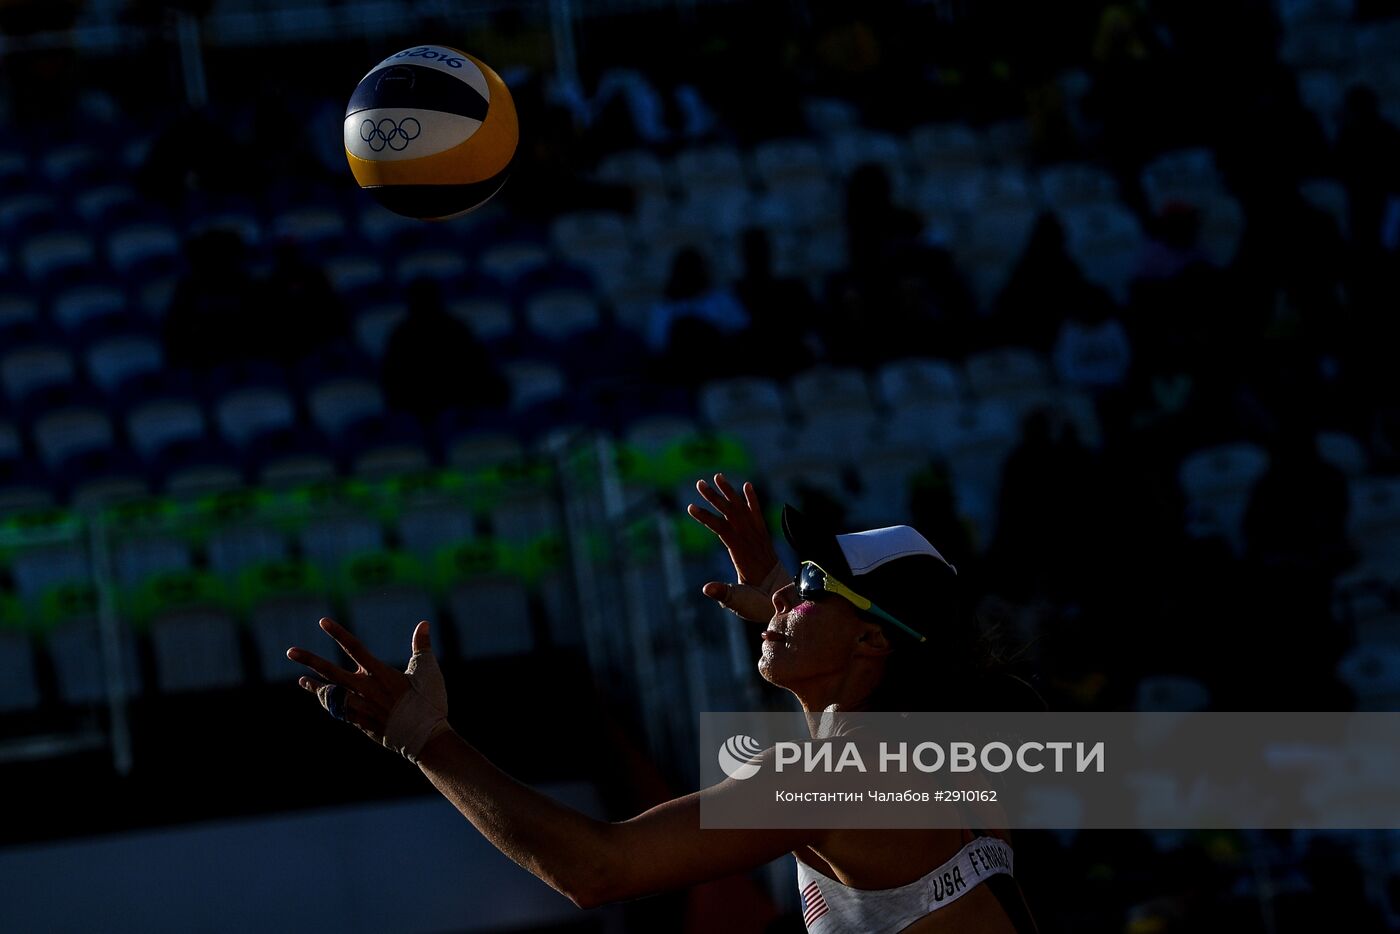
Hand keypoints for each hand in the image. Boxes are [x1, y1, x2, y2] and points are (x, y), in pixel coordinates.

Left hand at [287, 617, 450, 762]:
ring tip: (302, 681)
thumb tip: (424, 623)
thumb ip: (422, 645)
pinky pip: (339, 711)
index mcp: (380, 673)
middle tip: (290, 652)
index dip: (337, 634)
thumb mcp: (428, 670)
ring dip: (315, 687)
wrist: (425, 738)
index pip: (354, 647)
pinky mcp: (361, 722)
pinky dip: (330, 704)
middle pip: (330, 672)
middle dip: (310, 661)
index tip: (322, 622)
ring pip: (330, 695)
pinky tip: (324, 700)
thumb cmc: (429, 702)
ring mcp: (360, 707)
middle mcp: (365, 689)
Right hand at [686, 473, 786, 622]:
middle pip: (731, 513)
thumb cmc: (758, 602)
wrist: (783, 600)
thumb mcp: (739, 600)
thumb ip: (723, 593)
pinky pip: (758, 515)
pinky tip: (748, 486)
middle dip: (715, 497)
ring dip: (730, 493)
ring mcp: (759, 538)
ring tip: (718, 476)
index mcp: (742, 554)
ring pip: (743, 510)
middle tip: (699, 483)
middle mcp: (752, 541)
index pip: (723, 529)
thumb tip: (705, 589)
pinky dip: (753, 500)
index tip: (690, 507)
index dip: (707, 518)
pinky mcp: (763, 539)